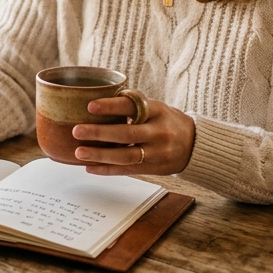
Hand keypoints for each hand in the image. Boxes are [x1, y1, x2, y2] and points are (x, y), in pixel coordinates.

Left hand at [70, 95, 196, 175]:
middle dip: (100, 133)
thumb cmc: (167, 121)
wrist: (195, 145)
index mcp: (158, 111)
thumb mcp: (156, 107)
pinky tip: (90, 168)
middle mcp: (159, 132)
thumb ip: (133, 106)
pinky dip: (107, 170)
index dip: (111, 106)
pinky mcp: (153, 168)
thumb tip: (95, 102)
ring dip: (100, 155)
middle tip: (77, 130)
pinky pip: (127, 170)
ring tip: (79, 152)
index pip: (133, 106)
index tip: (90, 106)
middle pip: (127, 134)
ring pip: (126, 156)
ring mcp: (157, 152)